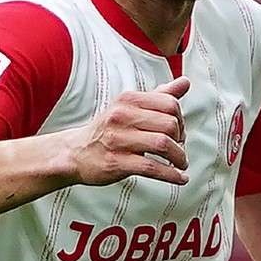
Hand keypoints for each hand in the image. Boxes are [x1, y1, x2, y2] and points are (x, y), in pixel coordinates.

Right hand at [69, 76, 191, 186]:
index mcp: (128, 100)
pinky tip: (180, 178)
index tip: (179, 132)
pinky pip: (152, 168)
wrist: (75, 153)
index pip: (170, 104)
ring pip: (163, 145)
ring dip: (179, 158)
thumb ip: (159, 96)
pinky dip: (171, 175)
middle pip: (170, 125)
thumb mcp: (130, 107)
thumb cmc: (109, 130)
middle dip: (181, 140)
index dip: (181, 120)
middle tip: (179, 149)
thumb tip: (185, 82)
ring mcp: (118, 139)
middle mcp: (122, 116)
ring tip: (181, 164)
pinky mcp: (116, 162)